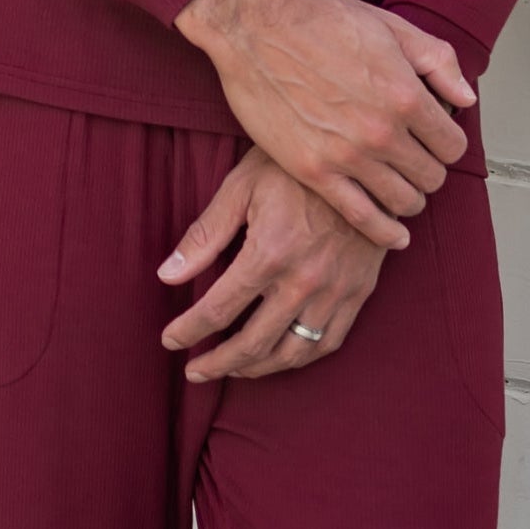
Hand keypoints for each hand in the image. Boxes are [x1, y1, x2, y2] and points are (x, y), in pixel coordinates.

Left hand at [157, 146, 387, 381]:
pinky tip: (278, 356)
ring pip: (291, 353)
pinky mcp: (359, 291)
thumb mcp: (242, 187)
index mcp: (269, 253)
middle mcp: (304, 281)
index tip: (170, 340)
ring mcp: (336, 290)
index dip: (188, 331)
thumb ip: (204, 235)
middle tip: (193, 370)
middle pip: (252, 344)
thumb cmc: (293, 166)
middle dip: (216, 363)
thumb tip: (166, 276)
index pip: (217, 310)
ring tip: (232, 369)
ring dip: (256, 369)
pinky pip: (328, 342)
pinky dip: (299, 358)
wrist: (363, 158)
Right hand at [174, 0, 473, 249]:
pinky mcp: (313, 171)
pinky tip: (393, 234)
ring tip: (401, 188)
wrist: (253, 25)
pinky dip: (384, 231)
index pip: (453, 145)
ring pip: (403, 201)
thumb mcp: (390, 26)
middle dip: (430, 171)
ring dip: (409, 198)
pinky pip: (362, 217)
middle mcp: (383, 131)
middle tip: (416, 163)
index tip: (436, 142)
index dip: (448, 145)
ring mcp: (348, 155)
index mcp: (406, 95)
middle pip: (432, 177)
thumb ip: (437, 61)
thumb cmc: (318, 18)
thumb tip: (467, 98)